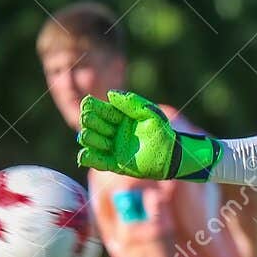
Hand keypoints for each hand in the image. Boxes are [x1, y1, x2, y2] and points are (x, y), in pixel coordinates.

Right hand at [77, 91, 220, 180]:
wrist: (171, 156)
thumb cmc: (162, 132)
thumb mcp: (150, 113)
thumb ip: (131, 102)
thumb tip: (110, 94)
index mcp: (118, 115)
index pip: (98, 109)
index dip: (91, 107)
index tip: (89, 106)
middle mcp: (112, 130)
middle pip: (91, 124)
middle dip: (90, 122)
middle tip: (96, 123)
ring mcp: (111, 147)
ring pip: (90, 141)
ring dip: (90, 138)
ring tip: (104, 140)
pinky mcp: (113, 163)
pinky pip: (96, 161)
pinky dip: (88, 158)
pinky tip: (84, 155)